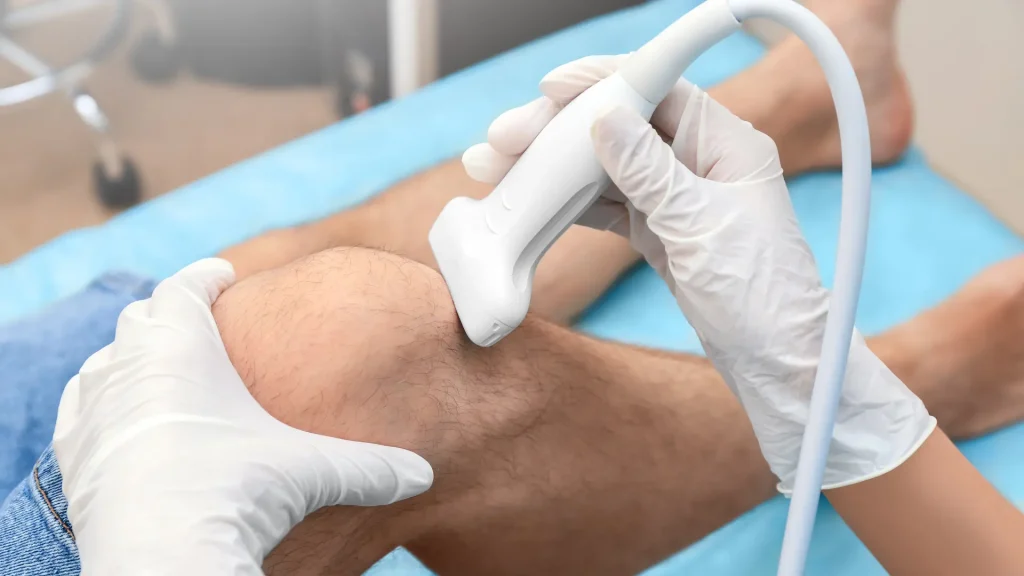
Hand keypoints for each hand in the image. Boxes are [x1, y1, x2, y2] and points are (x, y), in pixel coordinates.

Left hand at [53, 259, 432, 574]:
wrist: (161, 559)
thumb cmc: (233, 493)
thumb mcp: (310, 471)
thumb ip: (370, 466)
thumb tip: (422, 475)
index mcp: (179, 346)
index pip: (187, 288)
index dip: (207, 277)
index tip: (223, 274)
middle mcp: (128, 368)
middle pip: (143, 318)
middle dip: (171, 314)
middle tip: (199, 317)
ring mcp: (94, 412)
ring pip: (106, 362)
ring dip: (135, 358)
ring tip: (164, 365)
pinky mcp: (75, 457)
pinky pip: (83, 409)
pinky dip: (105, 401)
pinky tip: (126, 415)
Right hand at [467, 55, 934, 490]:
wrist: (775, 363)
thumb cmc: (760, 297)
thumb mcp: (700, 227)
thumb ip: (650, 172)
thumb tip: (605, 118)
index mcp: (726, 145)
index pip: (658, 90)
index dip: (601, 82)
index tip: (550, 89)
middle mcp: (699, 162)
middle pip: (621, 124)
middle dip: (560, 128)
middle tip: (505, 141)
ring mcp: (676, 198)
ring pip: (604, 166)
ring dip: (552, 166)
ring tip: (497, 169)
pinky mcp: (658, 232)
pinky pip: (605, 205)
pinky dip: (568, 203)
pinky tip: (531, 200)